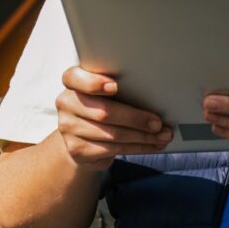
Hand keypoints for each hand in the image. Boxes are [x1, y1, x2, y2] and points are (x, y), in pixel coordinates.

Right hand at [55, 66, 171, 169]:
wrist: (83, 137)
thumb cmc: (103, 107)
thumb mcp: (107, 93)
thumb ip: (121, 88)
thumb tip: (156, 97)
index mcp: (73, 82)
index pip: (75, 77)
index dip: (94, 82)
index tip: (115, 86)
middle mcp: (66, 103)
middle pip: (104, 112)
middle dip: (136, 118)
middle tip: (158, 123)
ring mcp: (68, 128)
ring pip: (112, 134)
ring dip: (142, 137)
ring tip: (162, 136)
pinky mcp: (77, 149)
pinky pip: (112, 149)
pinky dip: (137, 147)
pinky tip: (152, 145)